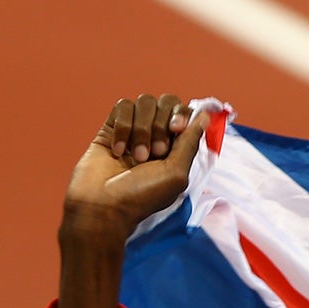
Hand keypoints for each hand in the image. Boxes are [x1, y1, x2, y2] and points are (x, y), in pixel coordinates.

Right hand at [57, 94, 212, 307]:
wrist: (102, 206)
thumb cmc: (142, 196)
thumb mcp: (177, 174)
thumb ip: (190, 143)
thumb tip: (205, 115)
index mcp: (177, 148)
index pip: (186, 113)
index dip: (183, 115)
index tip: (176, 130)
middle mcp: (157, 136)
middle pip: (166, 101)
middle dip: (161, 124)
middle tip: (155, 152)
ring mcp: (133, 130)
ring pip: (144, 102)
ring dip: (142, 129)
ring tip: (136, 156)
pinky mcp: (111, 127)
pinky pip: (122, 106)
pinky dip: (122, 126)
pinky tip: (117, 150)